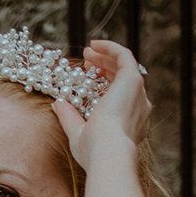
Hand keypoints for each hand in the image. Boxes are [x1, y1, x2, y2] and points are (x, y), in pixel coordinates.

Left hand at [52, 39, 151, 171]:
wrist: (107, 151)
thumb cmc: (93, 151)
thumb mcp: (78, 133)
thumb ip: (69, 118)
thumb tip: (57, 104)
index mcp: (128, 121)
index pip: (119, 95)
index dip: (104, 81)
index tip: (87, 74)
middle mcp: (138, 106)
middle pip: (122, 80)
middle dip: (104, 67)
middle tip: (86, 61)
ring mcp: (137, 93)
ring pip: (124, 67)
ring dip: (106, 56)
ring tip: (88, 51)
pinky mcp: (133, 80)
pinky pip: (124, 56)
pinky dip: (110, 48)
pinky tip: (94, 44)